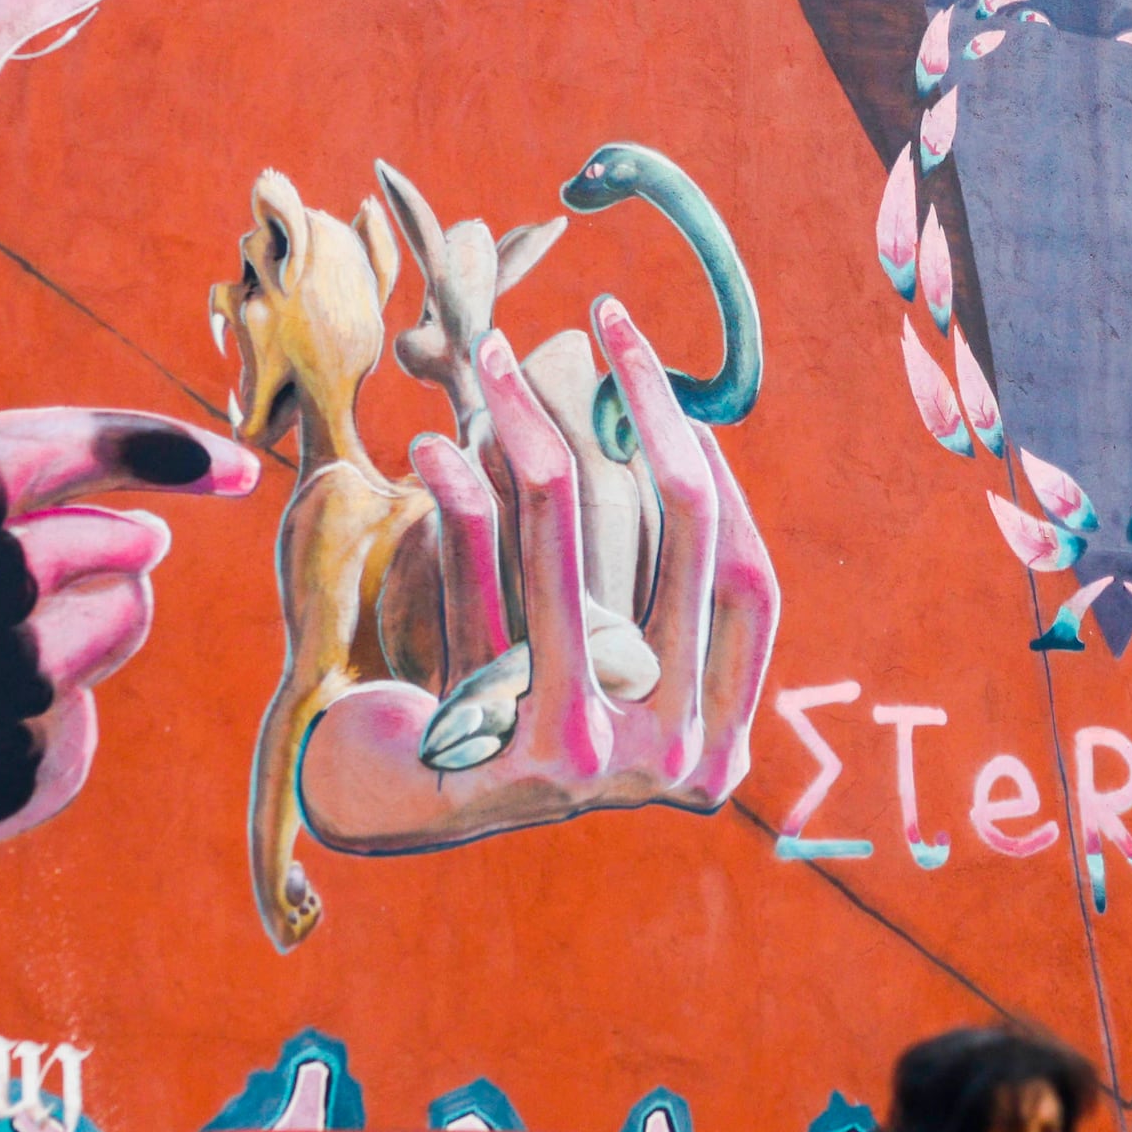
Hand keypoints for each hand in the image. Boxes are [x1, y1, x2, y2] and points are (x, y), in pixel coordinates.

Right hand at [0, 219, 256, 858]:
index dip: (169, 449)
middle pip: (122, 543)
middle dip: (103, 543)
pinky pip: (85, 710)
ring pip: (122, 619)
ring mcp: (27, 678)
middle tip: (22, 567)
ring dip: (83, 621)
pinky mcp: (43, 761)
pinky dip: (47, 709)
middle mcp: (4, 583)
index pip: (96, 448)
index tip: (235, 467)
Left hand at [297, 294, 778, 852]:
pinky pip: (488, 588)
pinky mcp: (518, 753)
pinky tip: (432, 445)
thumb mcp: (580, 653)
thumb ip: (631, 577)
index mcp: (716, 741)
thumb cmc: (489, 717)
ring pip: (573, 549)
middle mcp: (684, 760)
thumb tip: (652, 414)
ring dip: (530, 428)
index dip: (714, 471)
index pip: (745, 579)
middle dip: (649, 408)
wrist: (386, 816)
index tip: (661, 380)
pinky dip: (459, 502)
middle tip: (604, 316)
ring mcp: (611, 765)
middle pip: (689, 542)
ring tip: (490, 356)